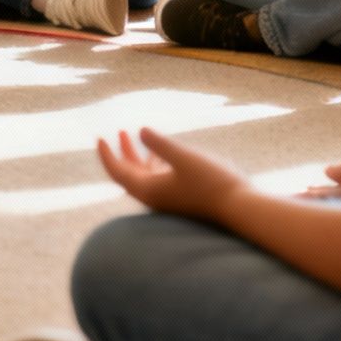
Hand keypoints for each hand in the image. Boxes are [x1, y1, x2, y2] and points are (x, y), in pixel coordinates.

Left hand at [96, 127, 245, 220]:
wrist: (240, 209)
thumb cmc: (212, 182)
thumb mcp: (184, 157)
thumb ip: (160, 144)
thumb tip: (140, 131)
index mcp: (149, 190)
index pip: (117, 172)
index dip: (106, 155)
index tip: (100, 138)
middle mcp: (154, 198)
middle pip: (129, 174)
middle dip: (122, 152)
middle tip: (120, 132)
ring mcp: (168, 200)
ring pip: (145, 176)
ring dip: (138, 156)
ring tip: (136, 135)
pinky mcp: (181, 199)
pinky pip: (159, 180)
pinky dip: (155, 163)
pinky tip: (160, 152)